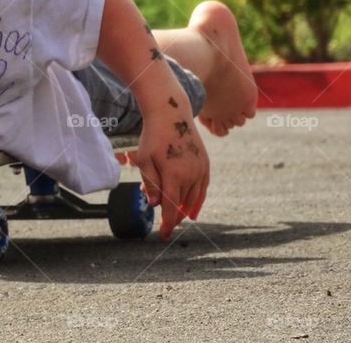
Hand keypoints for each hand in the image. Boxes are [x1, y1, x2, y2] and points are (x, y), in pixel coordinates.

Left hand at [131, 114, 209, 240]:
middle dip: (174, 217)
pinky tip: (192, 209)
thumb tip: (156, 205)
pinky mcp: (205, 163)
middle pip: (183, 205)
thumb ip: (151, 184)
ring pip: (195, 198)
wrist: (172, 114)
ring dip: (186, 211)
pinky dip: (198, 200)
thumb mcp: (144, 160)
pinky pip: (203, 188)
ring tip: (178, 219)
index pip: (171, 208)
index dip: (167, 224)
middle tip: (166, 227)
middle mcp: (191, 175)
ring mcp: (201, 169)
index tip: (163, 236)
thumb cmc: (153, 136)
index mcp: (174, 176)